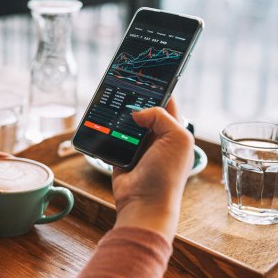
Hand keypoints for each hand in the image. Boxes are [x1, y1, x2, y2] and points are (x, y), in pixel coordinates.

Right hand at [112, 98, 193, 240]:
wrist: (144, 203)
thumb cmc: (167, 174)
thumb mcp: (176, 138)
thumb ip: (160, 116)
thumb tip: (136, 112)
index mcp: (175, 132)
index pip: (166, 103)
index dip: (158, 89)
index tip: (145, 75)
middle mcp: (157, 138)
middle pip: (143, 111)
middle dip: (134, 100)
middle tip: (122, 85)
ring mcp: (138, 147)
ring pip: (125, 122)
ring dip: (118, 115)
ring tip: (109, 101)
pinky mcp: (120, 155)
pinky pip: (111, 136)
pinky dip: (106, 130)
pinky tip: (100, 120)